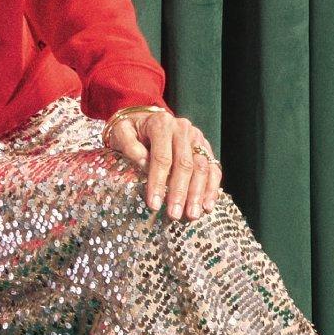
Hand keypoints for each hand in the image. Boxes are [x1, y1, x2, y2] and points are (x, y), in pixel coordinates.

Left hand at [105, 107, 221, 219]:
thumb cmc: (130, 130)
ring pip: (202, 168)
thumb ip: (128, 145)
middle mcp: (183, 129)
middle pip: (185, 165)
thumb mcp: (120, 132)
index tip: (153, 204)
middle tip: (174, 214)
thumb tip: (143, 163)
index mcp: (161, 124)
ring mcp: (197, 138)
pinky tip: (207, 206)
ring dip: (198, 194)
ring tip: (191, 215)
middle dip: (179, 193)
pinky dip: (212, 188)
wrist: (144, 119)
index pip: (162, 158)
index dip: (158, 182)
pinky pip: (213, 169)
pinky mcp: (206, 148)